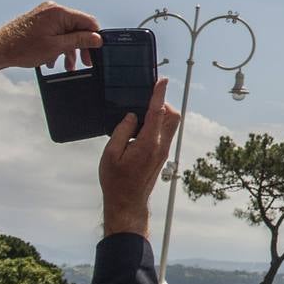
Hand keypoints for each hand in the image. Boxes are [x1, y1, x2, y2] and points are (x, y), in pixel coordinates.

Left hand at [0, 1, 102, 74]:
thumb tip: (97, 38)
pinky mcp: (39, 22)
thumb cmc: (21, 48)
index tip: (96, 51)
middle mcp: (53, 10)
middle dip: (81, 46)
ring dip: (69, 49)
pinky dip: (58, 45)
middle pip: (77, 27)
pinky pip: (56, 32)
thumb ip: (80, 41)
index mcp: (59, 12)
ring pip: (66, 32)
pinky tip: (55, 59)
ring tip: (69, 65)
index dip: (94, 37)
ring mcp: (45, 15)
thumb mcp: (56, 47)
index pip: (88, 21)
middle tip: (86, 62)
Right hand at [99, 78, 179, 237]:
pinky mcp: (162, 155)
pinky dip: (158, 123)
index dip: (159, 95)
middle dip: (163, 103)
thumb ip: (121, 132)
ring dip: (161, 114)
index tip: (162, 80)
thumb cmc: (116, 181)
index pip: (157, 113)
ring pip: (172, 124)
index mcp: (148, 144)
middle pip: (172, 116)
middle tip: (145, 100)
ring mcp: (164, 151)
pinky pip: (166, 132)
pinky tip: (141, 127)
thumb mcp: (111, 155)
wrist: (128, 203)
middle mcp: (161, 145)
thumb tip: (132, 115)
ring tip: (141, 114)